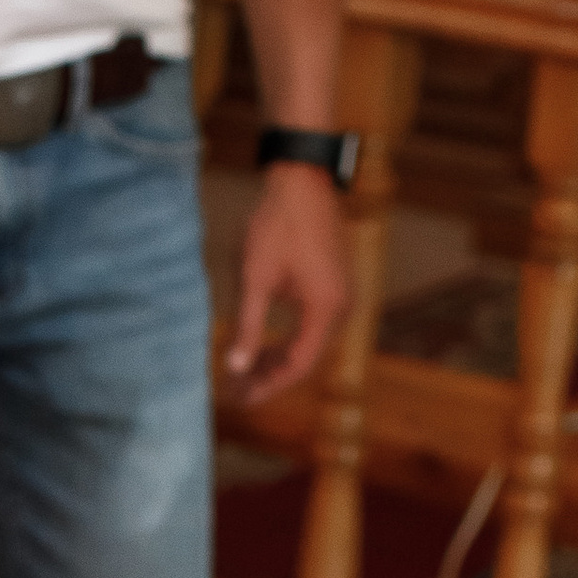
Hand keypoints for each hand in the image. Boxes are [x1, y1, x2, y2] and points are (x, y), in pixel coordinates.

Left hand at [222, 162, 349, 401]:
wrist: (301, 179)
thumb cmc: (277, 225)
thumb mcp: (255, 279)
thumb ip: (247, 327)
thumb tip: (234, 367)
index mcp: (326, 309)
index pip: (298, 365)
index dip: (267, 385)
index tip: (240, 398)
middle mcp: (343, 306)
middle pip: (306, 358)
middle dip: (270, 376)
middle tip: (235, 390)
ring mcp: (343, 294)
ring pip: (310, 342)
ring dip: (278, 358)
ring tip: (244, 370)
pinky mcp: (336, 283)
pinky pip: (314, 324)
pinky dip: (289, 338)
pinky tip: (265, 343)